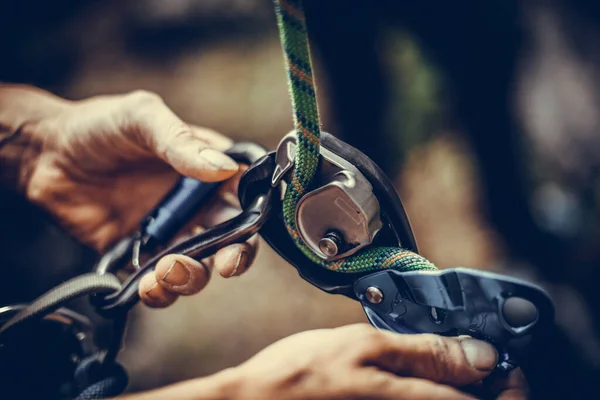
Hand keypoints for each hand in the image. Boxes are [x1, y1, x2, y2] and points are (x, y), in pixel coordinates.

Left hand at [3, 86, 256, 307]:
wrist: (44, 154)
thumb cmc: (98, 126)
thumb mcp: (142, 118)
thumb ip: (180, 142)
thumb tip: (224, 169)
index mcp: (206, 167)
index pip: (245, 196)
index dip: (255, 217)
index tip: (248, 231)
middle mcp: (193, 203)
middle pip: (232, 239)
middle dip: (234, 257)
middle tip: (225, 264)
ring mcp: (168, 231)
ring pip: (199, 267)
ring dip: (193, 277)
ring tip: (168, 273)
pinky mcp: (139, 254)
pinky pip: (159, 281)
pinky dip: (160, 292)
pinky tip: (148, 285)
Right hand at [118, 324, 527, 399]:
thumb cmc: (301, 375)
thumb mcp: (365, 348)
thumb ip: (426, 353)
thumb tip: (480, 355)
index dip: (512, 384)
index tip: (507, 363)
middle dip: (489, 385)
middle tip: (478, 359)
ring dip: (461, 387)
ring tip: (448, 362)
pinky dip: (433, 390)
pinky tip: (418, 375)